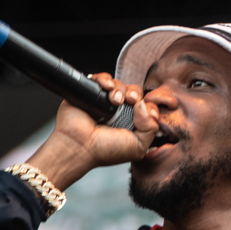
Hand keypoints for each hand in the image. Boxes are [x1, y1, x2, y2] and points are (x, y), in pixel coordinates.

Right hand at [25, 73, 159, 191]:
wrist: (79, 146)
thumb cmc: (103, 151)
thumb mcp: (138, 147)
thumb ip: (151, 127)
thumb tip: (145, 105)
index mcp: (130, 122)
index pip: (146, 105)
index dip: (148, 105)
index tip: (144, 112)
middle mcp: (117, 111)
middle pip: (134, 92)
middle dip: (135, 94)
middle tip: (131, 101)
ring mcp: (103, 101)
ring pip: (119, 84)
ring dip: (120, 89)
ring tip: (114, 101)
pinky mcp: (89, 93)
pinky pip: (101, 78)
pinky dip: (106, 79)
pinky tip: (106, 88)